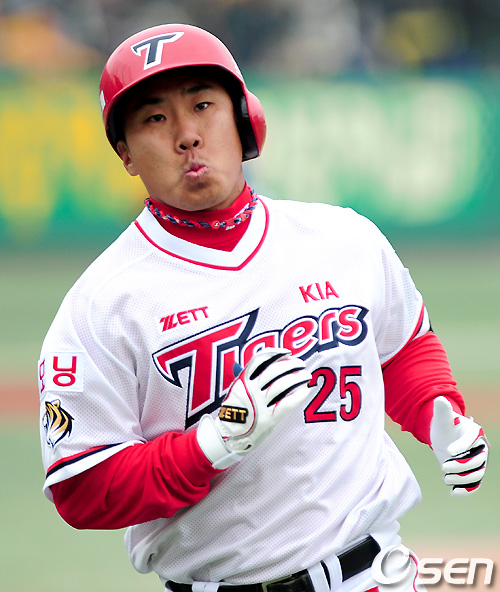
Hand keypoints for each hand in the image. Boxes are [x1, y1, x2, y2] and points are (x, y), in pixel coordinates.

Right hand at [197, 348, 311, 468]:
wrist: (228, 435)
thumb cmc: (237, 410)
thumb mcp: (237, 389)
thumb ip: (246, 376)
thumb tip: (256, 362)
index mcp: (243, 380)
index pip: (259, 360)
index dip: (274, 353)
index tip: (287, 352)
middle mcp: (251, 390)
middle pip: (273, 371)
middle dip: (290, 365)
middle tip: (301, 364)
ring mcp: (259, 405)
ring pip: (281, 385)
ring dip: (297, 378)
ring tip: (306, 375)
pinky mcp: (267, 419)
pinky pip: (286, 404)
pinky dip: (297, 396)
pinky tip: (305, 391)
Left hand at [430, 396, 489, 496]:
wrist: (445, 437)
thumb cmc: (445, 425)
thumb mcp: (442, 418)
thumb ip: (442, 410)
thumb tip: (440, 399)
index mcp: (473, 433)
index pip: (470, 440)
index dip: (461, 446)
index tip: (449, 451)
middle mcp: (479, 448)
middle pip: (476, 461)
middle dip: (460, 465)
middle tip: (443, 466)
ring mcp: (478, 462)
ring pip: (476, 475)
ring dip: (462, 479)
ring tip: (445, 478)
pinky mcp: (473, 473)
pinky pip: (474, 485)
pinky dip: (466, 491)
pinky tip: (453, 493)